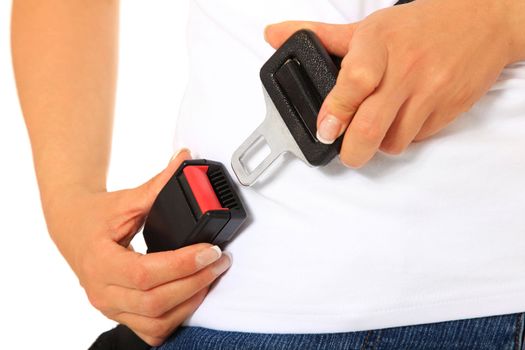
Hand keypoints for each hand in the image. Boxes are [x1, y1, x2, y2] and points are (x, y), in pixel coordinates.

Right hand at [44, 149, 231, 345]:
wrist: (71, 228)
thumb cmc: (96, 215)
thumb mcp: (126, 199)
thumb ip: (159, 184)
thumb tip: (186, 160)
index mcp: (100, 261)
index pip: (146, 274)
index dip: (183, 265)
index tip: (211, 250)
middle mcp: (101, 291)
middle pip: (155, 301)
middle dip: (196, 283)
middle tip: (220, 262)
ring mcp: (108, 307)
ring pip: (156, 321)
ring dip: (190, 302)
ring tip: (211, 277)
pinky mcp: (118, 314)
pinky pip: (150, 330)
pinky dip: (175, 318)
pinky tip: (191, 297)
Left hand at [265, 0, 524, 167]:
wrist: (482, 21)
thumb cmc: (419, 26)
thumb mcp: (368, 27)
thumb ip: (320, 36)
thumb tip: (273, 35)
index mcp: (379, 45)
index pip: (354, 82)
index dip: (336, 110)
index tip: (324, 130)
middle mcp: (405, 70)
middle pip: (371, 127)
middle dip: (351, 151)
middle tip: (345, 150)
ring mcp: (429, 92)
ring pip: (393, 142)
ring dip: (378, 144)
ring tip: (377, 126)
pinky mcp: (448, 110)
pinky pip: (417, 139)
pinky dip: (403, 137)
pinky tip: (403, 117)